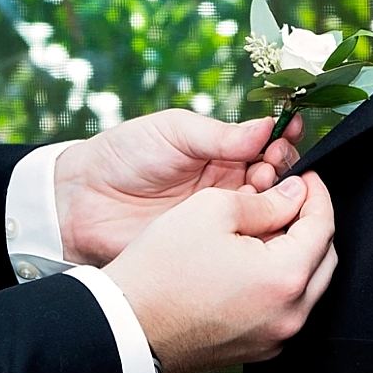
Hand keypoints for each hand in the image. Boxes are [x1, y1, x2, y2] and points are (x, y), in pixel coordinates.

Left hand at [54, 109, 303, 264]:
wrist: (82, 201)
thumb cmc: (123, 156)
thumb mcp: (173, 132)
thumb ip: (219, 134)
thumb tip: (266, 127)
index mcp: (220, 152)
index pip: (265, 146)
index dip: (281, 139)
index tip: (290, 131)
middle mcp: (227, 184)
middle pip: (276, 180)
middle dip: (283, 171)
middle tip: (273, 167)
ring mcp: (219, 217)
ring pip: (266, 211)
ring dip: (274, 201)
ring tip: (262, 190)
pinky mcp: (209, 246)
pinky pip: (243, 243)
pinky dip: (257, 233)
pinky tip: (257, 221)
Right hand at [104, 173, 337, 372]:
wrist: (125, 325)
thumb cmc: (161, 270)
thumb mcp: (212, 210)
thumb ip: (265, 200)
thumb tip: (293, 195)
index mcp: (285, 278)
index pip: (324, 226)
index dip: (317, 194)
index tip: (304, 178)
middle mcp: (289, 316)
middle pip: (324, 259)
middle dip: (313, 225)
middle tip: (290, 200)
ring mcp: (274, 339)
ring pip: (307, 287)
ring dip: (297, 255)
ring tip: (267, 230)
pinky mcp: (255, 350)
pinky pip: (284, 310)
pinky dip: (279, 284)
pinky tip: (251, 264)